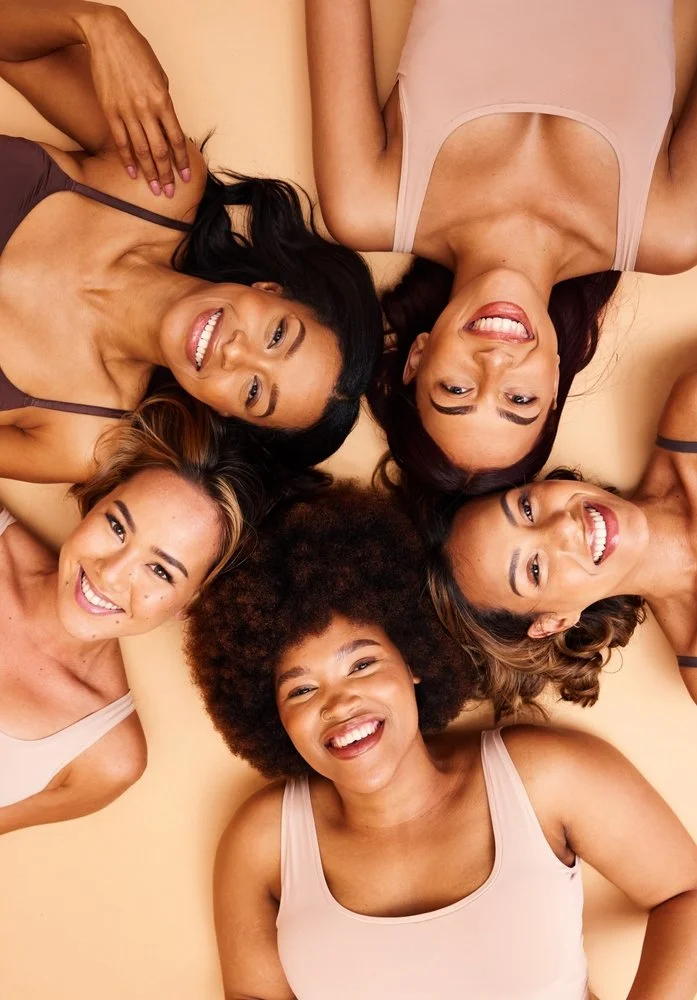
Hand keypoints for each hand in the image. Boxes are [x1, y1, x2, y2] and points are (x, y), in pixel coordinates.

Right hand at [79, 5, 189, 194]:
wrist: (109, 36)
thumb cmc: (138, 54)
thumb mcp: (160, 77)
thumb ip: (164, 104)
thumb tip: (166, 125)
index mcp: (163, 101)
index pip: (176, 139)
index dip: (181, 161)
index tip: (185, 177)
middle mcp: (146, 109)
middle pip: (159, 150)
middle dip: (166, 174)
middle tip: (169, 193)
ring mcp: (127, 111)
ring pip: (141, 150)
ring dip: (149, 172)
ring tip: (154, 189)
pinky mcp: (110, 111)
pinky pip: (120, 141)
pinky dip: (127, 158)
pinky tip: (132, 172)